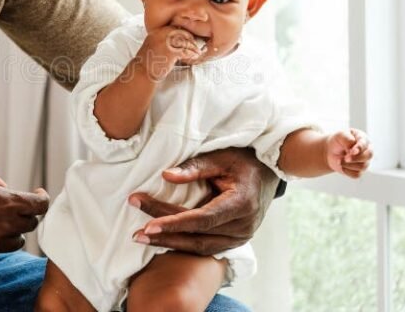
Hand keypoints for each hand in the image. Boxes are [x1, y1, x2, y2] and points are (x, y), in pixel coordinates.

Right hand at [0, 165, 48, 263]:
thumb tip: (1, 185)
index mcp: (6, 203)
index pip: (40, 205)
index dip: (43, 198)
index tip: (38, 193)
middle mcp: (4, 226)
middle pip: (31, 223)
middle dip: (27, 213)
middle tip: (16, 206)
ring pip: (17, 240)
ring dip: (14, 230)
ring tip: (0, 220)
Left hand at [128, 148, 277, 255]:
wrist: (268, 172)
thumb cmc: (243, 160)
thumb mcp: (221, 156)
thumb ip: (194, 167)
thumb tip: (165, 176)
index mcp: (241, 203)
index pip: (203, 219)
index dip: (175, 223)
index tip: (149, 225)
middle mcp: (243, 226)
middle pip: (197, 236)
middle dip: (165, 235)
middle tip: (136, 233)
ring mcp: (241, 237)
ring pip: (200, 247)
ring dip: (170, 244)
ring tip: (142, 238)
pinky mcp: (235, 241)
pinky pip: (206, 248)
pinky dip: (183, 245)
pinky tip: (162, 241)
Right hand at [137, 26, 203, 80]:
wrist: (143, 72)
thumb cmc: (148, 62)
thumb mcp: (152, 46)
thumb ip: (162, 41)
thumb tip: (177, 41)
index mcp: (156, 32)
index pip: (173, 28)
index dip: (183, 33)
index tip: (188, 38)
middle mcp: (161, 35)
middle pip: (181, 33)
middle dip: (190, 39)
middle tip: (195, 45)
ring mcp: (166, 42)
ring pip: (185, 42)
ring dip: (193, 47)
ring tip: (197, 52)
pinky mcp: (171, 52)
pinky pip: (185, 51)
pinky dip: (191, 54)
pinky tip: (194, 56)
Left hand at [325, 128, 371, 177]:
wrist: (331, 150)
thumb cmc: (338, 140)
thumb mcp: (341, 135)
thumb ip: (348, 139)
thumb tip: (353, 149)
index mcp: (364, 140)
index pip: (365, 145)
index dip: (359, 148)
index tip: (351, 151)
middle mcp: (367, 151)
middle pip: (368, 156)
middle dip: (356, 158)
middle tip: (345, 158)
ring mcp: (364, 161)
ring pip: (362, 166)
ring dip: (348, 165)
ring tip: (338, 161)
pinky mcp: (359, 170)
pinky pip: (356, 174)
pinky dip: (347, 171)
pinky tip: (342, 166)